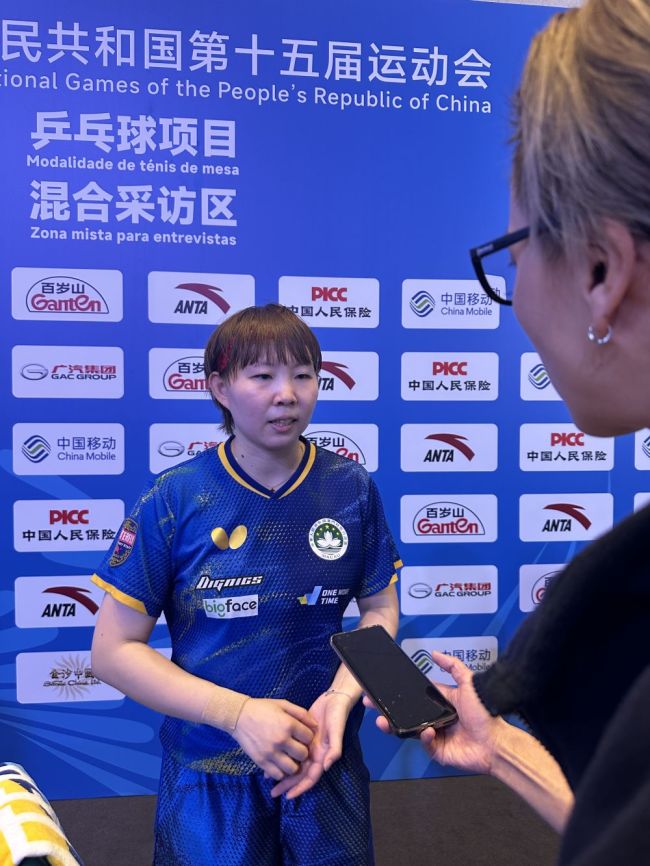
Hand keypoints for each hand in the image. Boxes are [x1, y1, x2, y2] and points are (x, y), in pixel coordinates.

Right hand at [232, 698, 317, 781]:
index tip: (302, 735)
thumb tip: (316, 725)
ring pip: (292, 769)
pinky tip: (279, 763)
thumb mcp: (283, 704)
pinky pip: (277, 775)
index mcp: (288, 724)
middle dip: (303, 752)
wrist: (239, 716)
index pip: (309, 737)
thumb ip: (301, 713)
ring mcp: (271, 753)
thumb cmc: (263, 708)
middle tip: (296, 747)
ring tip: (289, 757)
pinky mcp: (261, 762)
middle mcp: (281, 740)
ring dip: (293, 764)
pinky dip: (281, 771)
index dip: (308, 737)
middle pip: (303, 755)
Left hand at [270, 690, 353, 798]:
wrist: (333, 699)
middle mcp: (314, 754)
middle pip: (299, 774)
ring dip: (283, 772)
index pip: (310, 777)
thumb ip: (334, 749)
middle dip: (288, 784)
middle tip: (273, 793)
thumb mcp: (336, 731)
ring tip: (268, 779)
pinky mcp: (300, 737)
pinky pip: (290, 751)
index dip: (300, 787)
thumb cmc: (337, 716)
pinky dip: (281, 756)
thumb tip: (326, 767)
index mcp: (322, 756)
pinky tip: (271, 759)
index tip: (288, 796)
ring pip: (293, 764)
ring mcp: (307, 747)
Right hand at [364, 651, 504, 774]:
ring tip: (383, 720)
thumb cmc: (485, 713)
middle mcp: (435, 718)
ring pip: (409, 730)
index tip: (383, 688)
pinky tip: (429, 731)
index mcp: (441, 703)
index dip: (400, 693)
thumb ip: (453, 666)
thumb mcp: (469, 682)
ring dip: (395, 725)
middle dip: (388, 710)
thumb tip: (435, 653)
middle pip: (406, 714)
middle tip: (372, 704)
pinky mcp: (437, 751)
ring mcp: (435, 735)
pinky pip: (424, 744)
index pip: (415, 696)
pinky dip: (424, 737)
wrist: (496, 742)